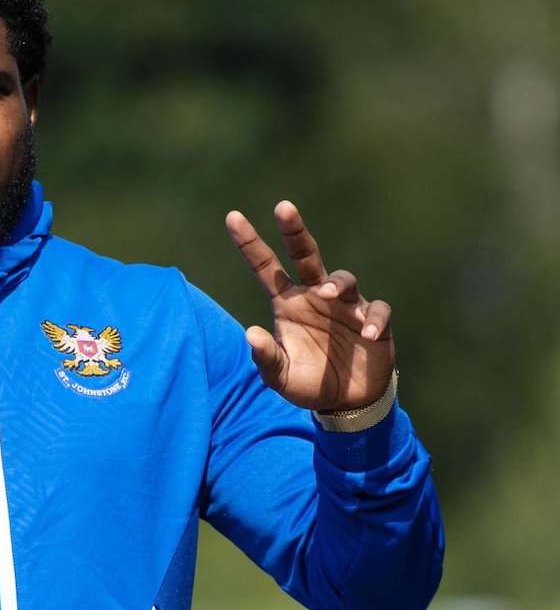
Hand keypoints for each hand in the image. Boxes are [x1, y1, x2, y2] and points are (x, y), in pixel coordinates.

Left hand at [225, 201, 394, 411]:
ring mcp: (346, 306)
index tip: (233, 217)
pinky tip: (366, 335)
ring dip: (336, 282)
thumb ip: (266, 358)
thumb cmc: (309, 383)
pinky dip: (373, 320)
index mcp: (287, 303)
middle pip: (305, 255)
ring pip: (343, 278)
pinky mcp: (374, 323)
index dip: (250, 243)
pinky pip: (377, 311)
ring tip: (327, 294)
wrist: (347, 402)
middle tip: (283, 207)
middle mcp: (315, 296)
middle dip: (294, 230)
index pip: (265, 267)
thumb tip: (250, 333)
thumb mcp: (281, 377)